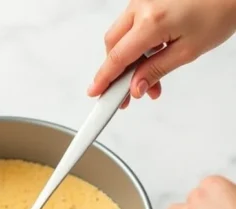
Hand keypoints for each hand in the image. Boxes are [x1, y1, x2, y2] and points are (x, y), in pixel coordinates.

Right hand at [88, 0, 235, 108]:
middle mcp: (141, 6)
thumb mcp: (189, 50)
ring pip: (120, 35)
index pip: (118, 56)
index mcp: (151, 21)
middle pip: (113, 45)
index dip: (105, 78)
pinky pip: (130, 24)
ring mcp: (141, 0)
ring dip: (128, 57)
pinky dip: (135, 43)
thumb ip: (157, 70)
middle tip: (127, 92)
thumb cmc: (219, 11)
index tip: (96, 93)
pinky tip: (150, 56)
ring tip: (147, 75)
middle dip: (118, 70)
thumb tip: (135, 87)